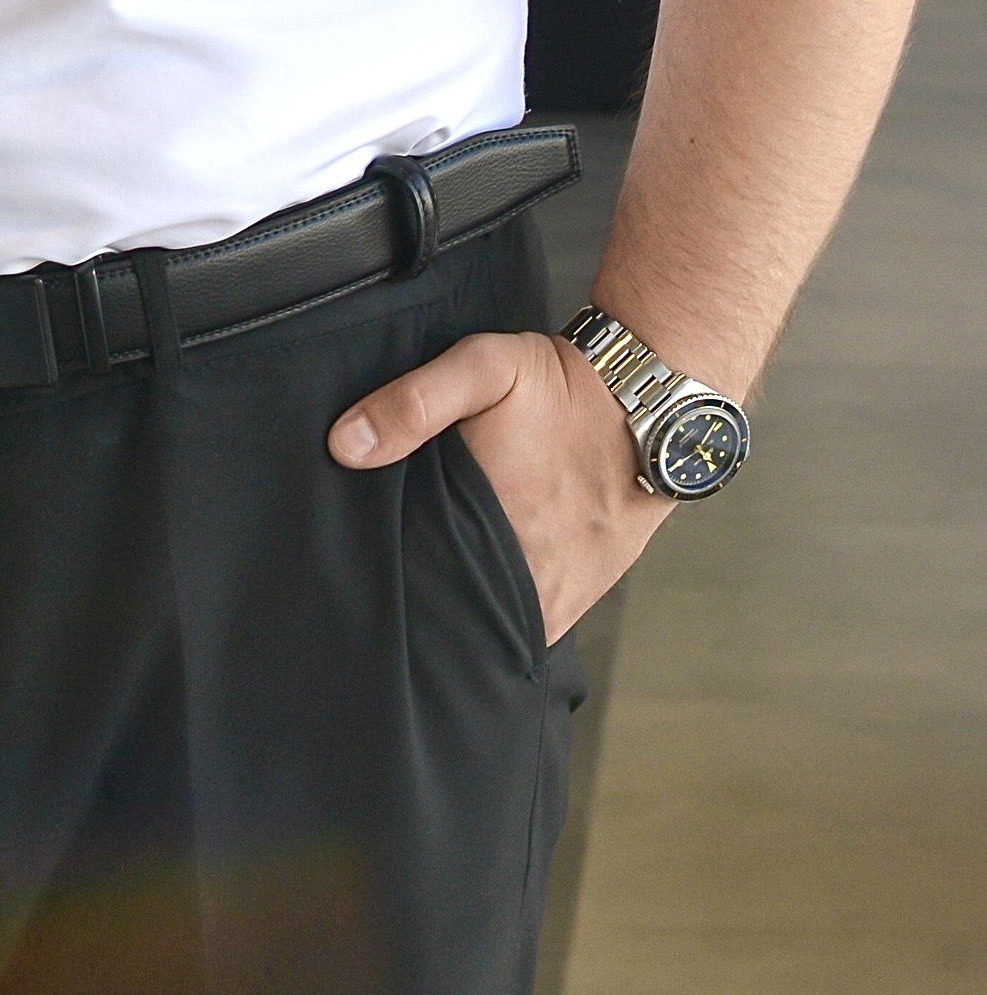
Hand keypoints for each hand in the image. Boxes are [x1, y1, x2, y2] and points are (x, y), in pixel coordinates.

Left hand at [328, 326, 662, 642]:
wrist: (648, 405)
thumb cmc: (562, 388)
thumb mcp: (483, 368)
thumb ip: (414, 403)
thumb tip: (346, 445)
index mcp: (490, 534)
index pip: (421, 591)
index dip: (390, 587)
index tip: (361, 575)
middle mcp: (527, 581)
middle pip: (455, 614)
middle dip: (423, 605)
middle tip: (390, 581)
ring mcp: (557, 596)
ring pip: (493, 626)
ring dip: (464, 612)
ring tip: (433, 588)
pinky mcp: (580, 597)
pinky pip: (530, 625)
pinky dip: (503, 612)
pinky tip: (478, 583)